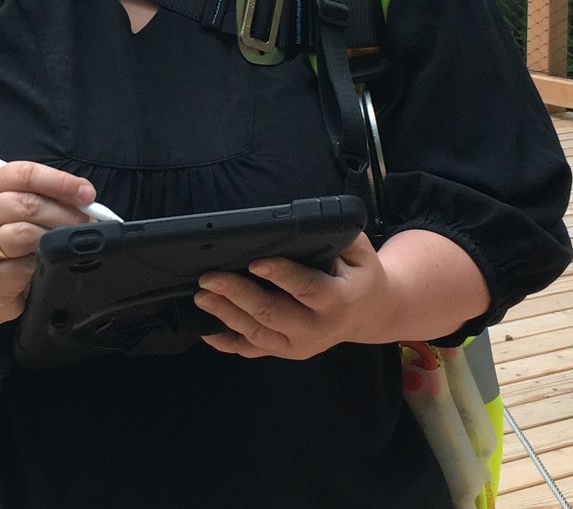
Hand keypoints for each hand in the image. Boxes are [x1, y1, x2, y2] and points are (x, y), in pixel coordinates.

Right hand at [0, 160, 100, 322]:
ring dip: (55, 239)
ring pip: (26, 234)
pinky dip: (43, 265)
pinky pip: (24, 267)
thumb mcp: (16, 211)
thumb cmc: (2, 241)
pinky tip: (46, 265)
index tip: (86, 193)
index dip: (60, 182)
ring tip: (66, 244)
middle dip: (65, 214)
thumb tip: (84, 199)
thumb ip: (44, 198)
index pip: (25, 174)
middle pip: (28, 204)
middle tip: (86, 224)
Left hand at [195, 232, 392, 359]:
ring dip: (226, 314)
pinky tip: (206, 330)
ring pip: (258, 333)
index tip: (255, 262)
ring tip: (202, 296)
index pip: (307, 288)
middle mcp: (319, 328)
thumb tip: (303, 221)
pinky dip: (227, 342)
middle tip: (210, 278)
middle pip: (273, 313)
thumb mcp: (359, 250)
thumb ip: (335, 236)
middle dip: (238, 294)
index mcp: (340, 300)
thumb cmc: (359, 273)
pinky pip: (253, 350)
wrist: (370, 312)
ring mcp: (300, 345)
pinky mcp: (286, 352)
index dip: (281, 275)